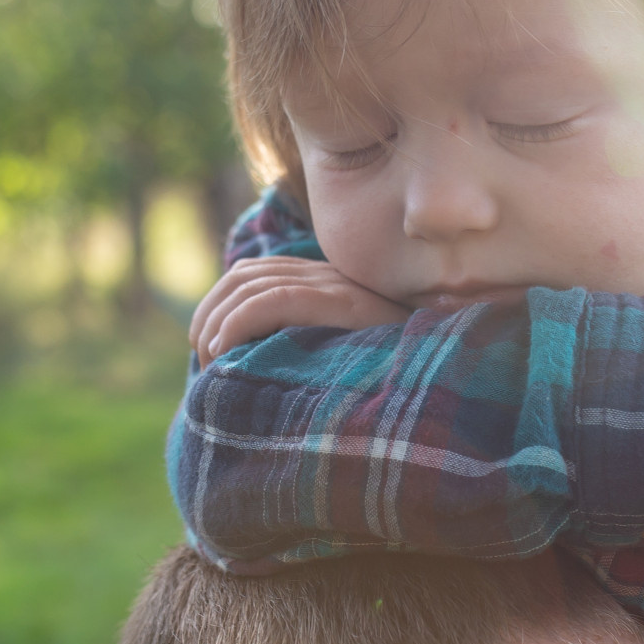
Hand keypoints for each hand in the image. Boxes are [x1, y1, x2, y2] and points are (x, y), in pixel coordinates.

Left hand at [189, 256, 411, 364]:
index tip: (208, 345)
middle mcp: (325, 275)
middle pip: (242, 276)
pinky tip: (225, 351)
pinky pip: (273, 299)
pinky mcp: (338, 302)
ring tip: (210, 361)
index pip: (253, 273)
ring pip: (250, 286)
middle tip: (202, 357)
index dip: (219, 303)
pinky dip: (238, 322)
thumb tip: (257, 367)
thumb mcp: (344, 350)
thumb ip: (310, 342)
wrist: (441, 368)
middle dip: (209, 313)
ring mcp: (332, 285)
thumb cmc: (393, 370)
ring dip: (217, 323)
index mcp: (324, 281)